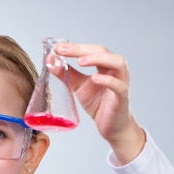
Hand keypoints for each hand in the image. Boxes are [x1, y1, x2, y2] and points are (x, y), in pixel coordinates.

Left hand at [55, 42, 145, 163]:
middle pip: (103, 51)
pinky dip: (107, 80)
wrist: (112, 126)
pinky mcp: (122, 97)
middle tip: (64, 50)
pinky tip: (94, 79)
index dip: (75, 47)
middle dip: (82, 49)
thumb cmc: (99, 104)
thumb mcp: (78, 86)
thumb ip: (66, 74)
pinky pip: (118, 85)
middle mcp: (115, 70)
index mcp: (104, 65)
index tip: (57, 47)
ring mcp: (121, 82)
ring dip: (98, 59)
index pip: (91, 50)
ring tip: (81, 62)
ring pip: (117, 63)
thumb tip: (51, 60)